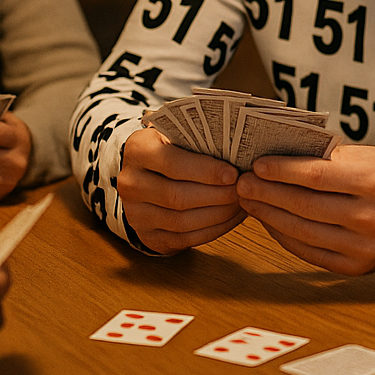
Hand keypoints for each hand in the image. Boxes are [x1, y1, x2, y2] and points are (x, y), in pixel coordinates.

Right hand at [117, 128, 244, 252]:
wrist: (147, 176)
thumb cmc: (172, 150)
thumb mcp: (178, 135)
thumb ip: (200, 140)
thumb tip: (240, 149)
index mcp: (137, 150)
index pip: (174, 164)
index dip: (207, 171)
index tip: (234, 174)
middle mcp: (131, 183)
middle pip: (178, 197)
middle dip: (217, 195)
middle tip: (243, 190)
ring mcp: (136, 214)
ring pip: (182, 221)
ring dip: (219, 214)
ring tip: (241, 203)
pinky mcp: (148, 236)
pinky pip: (185, 239)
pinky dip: (214, 230)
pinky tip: (231, 218)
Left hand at [236, 144, 374, 275]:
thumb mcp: (369, 156)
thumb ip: (327, 160)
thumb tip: (277, 160)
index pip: (316, 176)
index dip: (281, 171)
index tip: (256, 165)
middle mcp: (372, 218)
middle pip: (305, 205)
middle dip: (267, 194)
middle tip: (242, 184)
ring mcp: (365, 248)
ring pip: (303, 231)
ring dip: (269, 216)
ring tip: (250, 201)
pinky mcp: (357, 267)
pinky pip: (310, 252)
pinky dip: (285, 236)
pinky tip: (271, 221)